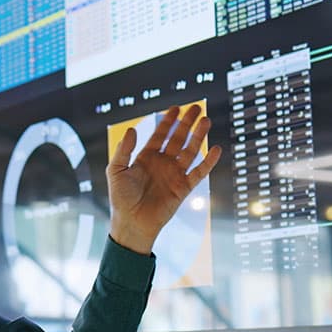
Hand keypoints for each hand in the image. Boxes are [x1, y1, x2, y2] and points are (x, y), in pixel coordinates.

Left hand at [107, 105, 220, 254]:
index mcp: (146, 158)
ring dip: (198, 136)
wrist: (132, 223)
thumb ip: (123, 150)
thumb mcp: (116, 171)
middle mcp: (162, 164)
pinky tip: (215, 149)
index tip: (176, 108)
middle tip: (196, 107)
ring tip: (206, 121)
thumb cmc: (121, 199)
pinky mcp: (183, 188)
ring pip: (189, 151)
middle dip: (187, 123)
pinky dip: (207, 162)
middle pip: (178, 139)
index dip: (168, 121)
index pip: (160, 135)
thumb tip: (131, 130)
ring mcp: (174, 175)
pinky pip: (198, 172)